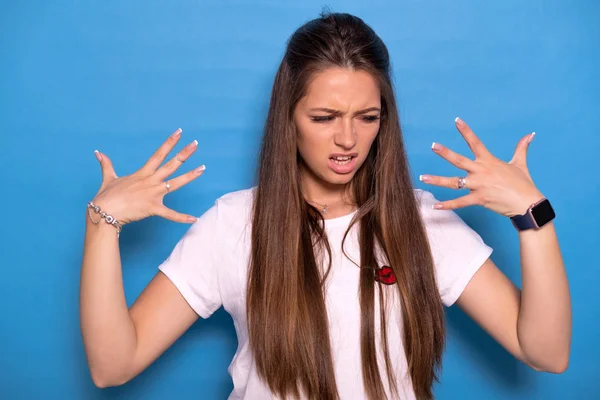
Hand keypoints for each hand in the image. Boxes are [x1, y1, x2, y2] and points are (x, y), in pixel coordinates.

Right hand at [91, 128, 205, 224]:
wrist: (103, 212)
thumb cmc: (106, 197)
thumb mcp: (108, 178)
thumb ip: (107, 165)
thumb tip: (98, 153)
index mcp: (142, 174)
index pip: (158, 154)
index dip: (169, 143)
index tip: (179, 133)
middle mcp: (150, 181)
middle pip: (170, 165)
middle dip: (184, 154)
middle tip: (195, 144)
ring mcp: (153, 194)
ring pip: (175, 183)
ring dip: (190, 176)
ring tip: (203, 168)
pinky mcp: (153, 208)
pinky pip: (170, 214)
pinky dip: (182, 218)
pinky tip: (194, 219)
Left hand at [419, 117, 544, 216]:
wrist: (528, 204)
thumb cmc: (524, 184)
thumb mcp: (520, 163)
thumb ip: (521, 148)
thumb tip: (530, 134)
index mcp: (489, 161)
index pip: (475, 142)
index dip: (466, 131)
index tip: (456, 121)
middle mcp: (481, 171)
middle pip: (459, 160)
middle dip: (445, 153)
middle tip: (433, 146)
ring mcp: (478, 185)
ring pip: (453, 182)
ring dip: (437, 180)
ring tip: (422, 177)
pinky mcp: (479, 199)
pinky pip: (460, 202)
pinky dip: (447, 205)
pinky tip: (435, 206)